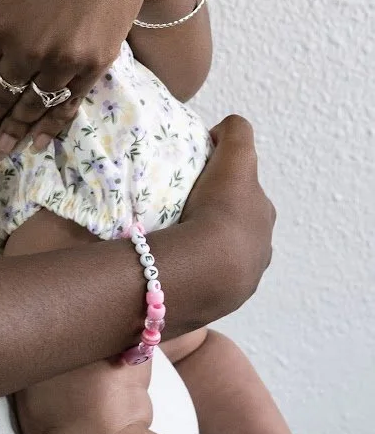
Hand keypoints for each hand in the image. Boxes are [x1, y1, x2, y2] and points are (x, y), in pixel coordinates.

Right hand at [179, 115, 275, 315]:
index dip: (226, 184)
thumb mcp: (235, 157)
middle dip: (214, 219)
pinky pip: (199, 280)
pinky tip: (170, 264)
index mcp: (263, 217)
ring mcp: (239, 281)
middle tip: (183, 211)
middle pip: (235, 227)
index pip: (247, 195)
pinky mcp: (215, 302)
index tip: (200, 182)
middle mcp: (259, 251)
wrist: (205, 268)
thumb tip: (224, 131)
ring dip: (201, 249)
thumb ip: (236, 132)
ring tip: (172, 240)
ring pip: (217, 257)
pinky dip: (189, 271)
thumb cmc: (222, 209)